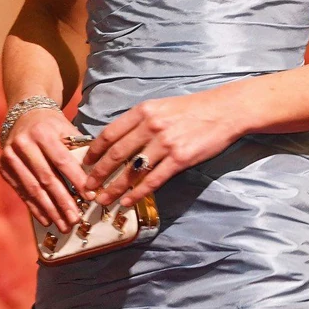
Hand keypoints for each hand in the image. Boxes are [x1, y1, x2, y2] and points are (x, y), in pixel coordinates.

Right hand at [0, 108, 94, 232]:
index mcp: (42, 132)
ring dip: (50, 210)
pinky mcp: (2, 167)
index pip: (62, 160)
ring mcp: (10, 156)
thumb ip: (78, 150)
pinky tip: (47, 220)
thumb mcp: (66, 129)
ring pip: (33, 189)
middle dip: (63, 201)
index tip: (90, 196)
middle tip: (76, 219)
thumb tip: (96, 177)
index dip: (76, 180)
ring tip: (64, 225)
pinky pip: (21, 192)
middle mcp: (23, 143)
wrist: (24, 113)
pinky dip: (35, 207)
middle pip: (46, 178)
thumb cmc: (52, 125)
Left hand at [82, 89, 238, 208]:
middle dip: (98, 173)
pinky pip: (153, 180)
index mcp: (144, 111)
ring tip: (102, 199)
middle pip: (116, 153)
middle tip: (87, 187)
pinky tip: (127, 202)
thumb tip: (118, 141)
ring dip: (114, 188)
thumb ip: (140, 121)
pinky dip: (137, 194)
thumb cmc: (191, 109)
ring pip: (132, 170)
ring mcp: (165, 143)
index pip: (110, 133)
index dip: (94, 151)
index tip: (85, 164)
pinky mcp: (180, 159)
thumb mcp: (161, 107)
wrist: (223, 111)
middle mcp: (151, 125)